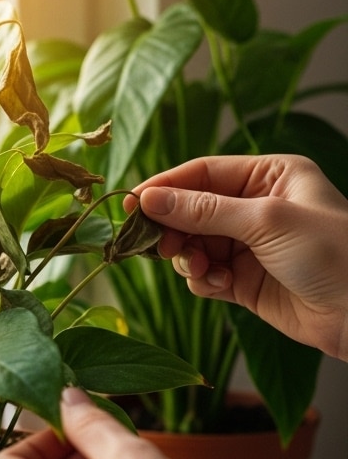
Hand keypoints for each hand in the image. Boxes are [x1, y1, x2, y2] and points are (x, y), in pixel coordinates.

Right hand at [130, 154, 347, 360]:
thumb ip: (204, 211)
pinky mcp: (243, 281)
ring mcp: (248, 245)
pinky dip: (201, 280)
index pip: (202, 173)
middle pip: (190, 210)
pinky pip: (203, 274)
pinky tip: (217, 285)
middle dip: (173, 228)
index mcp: (270, 176)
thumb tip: (149, 199)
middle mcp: (256, 207)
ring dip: (186, 257)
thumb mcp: (266, 221)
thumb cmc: (335, 254)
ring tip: (196, 268)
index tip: (131, 204)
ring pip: (191, 244)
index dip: (165, 187)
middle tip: (157, 244)